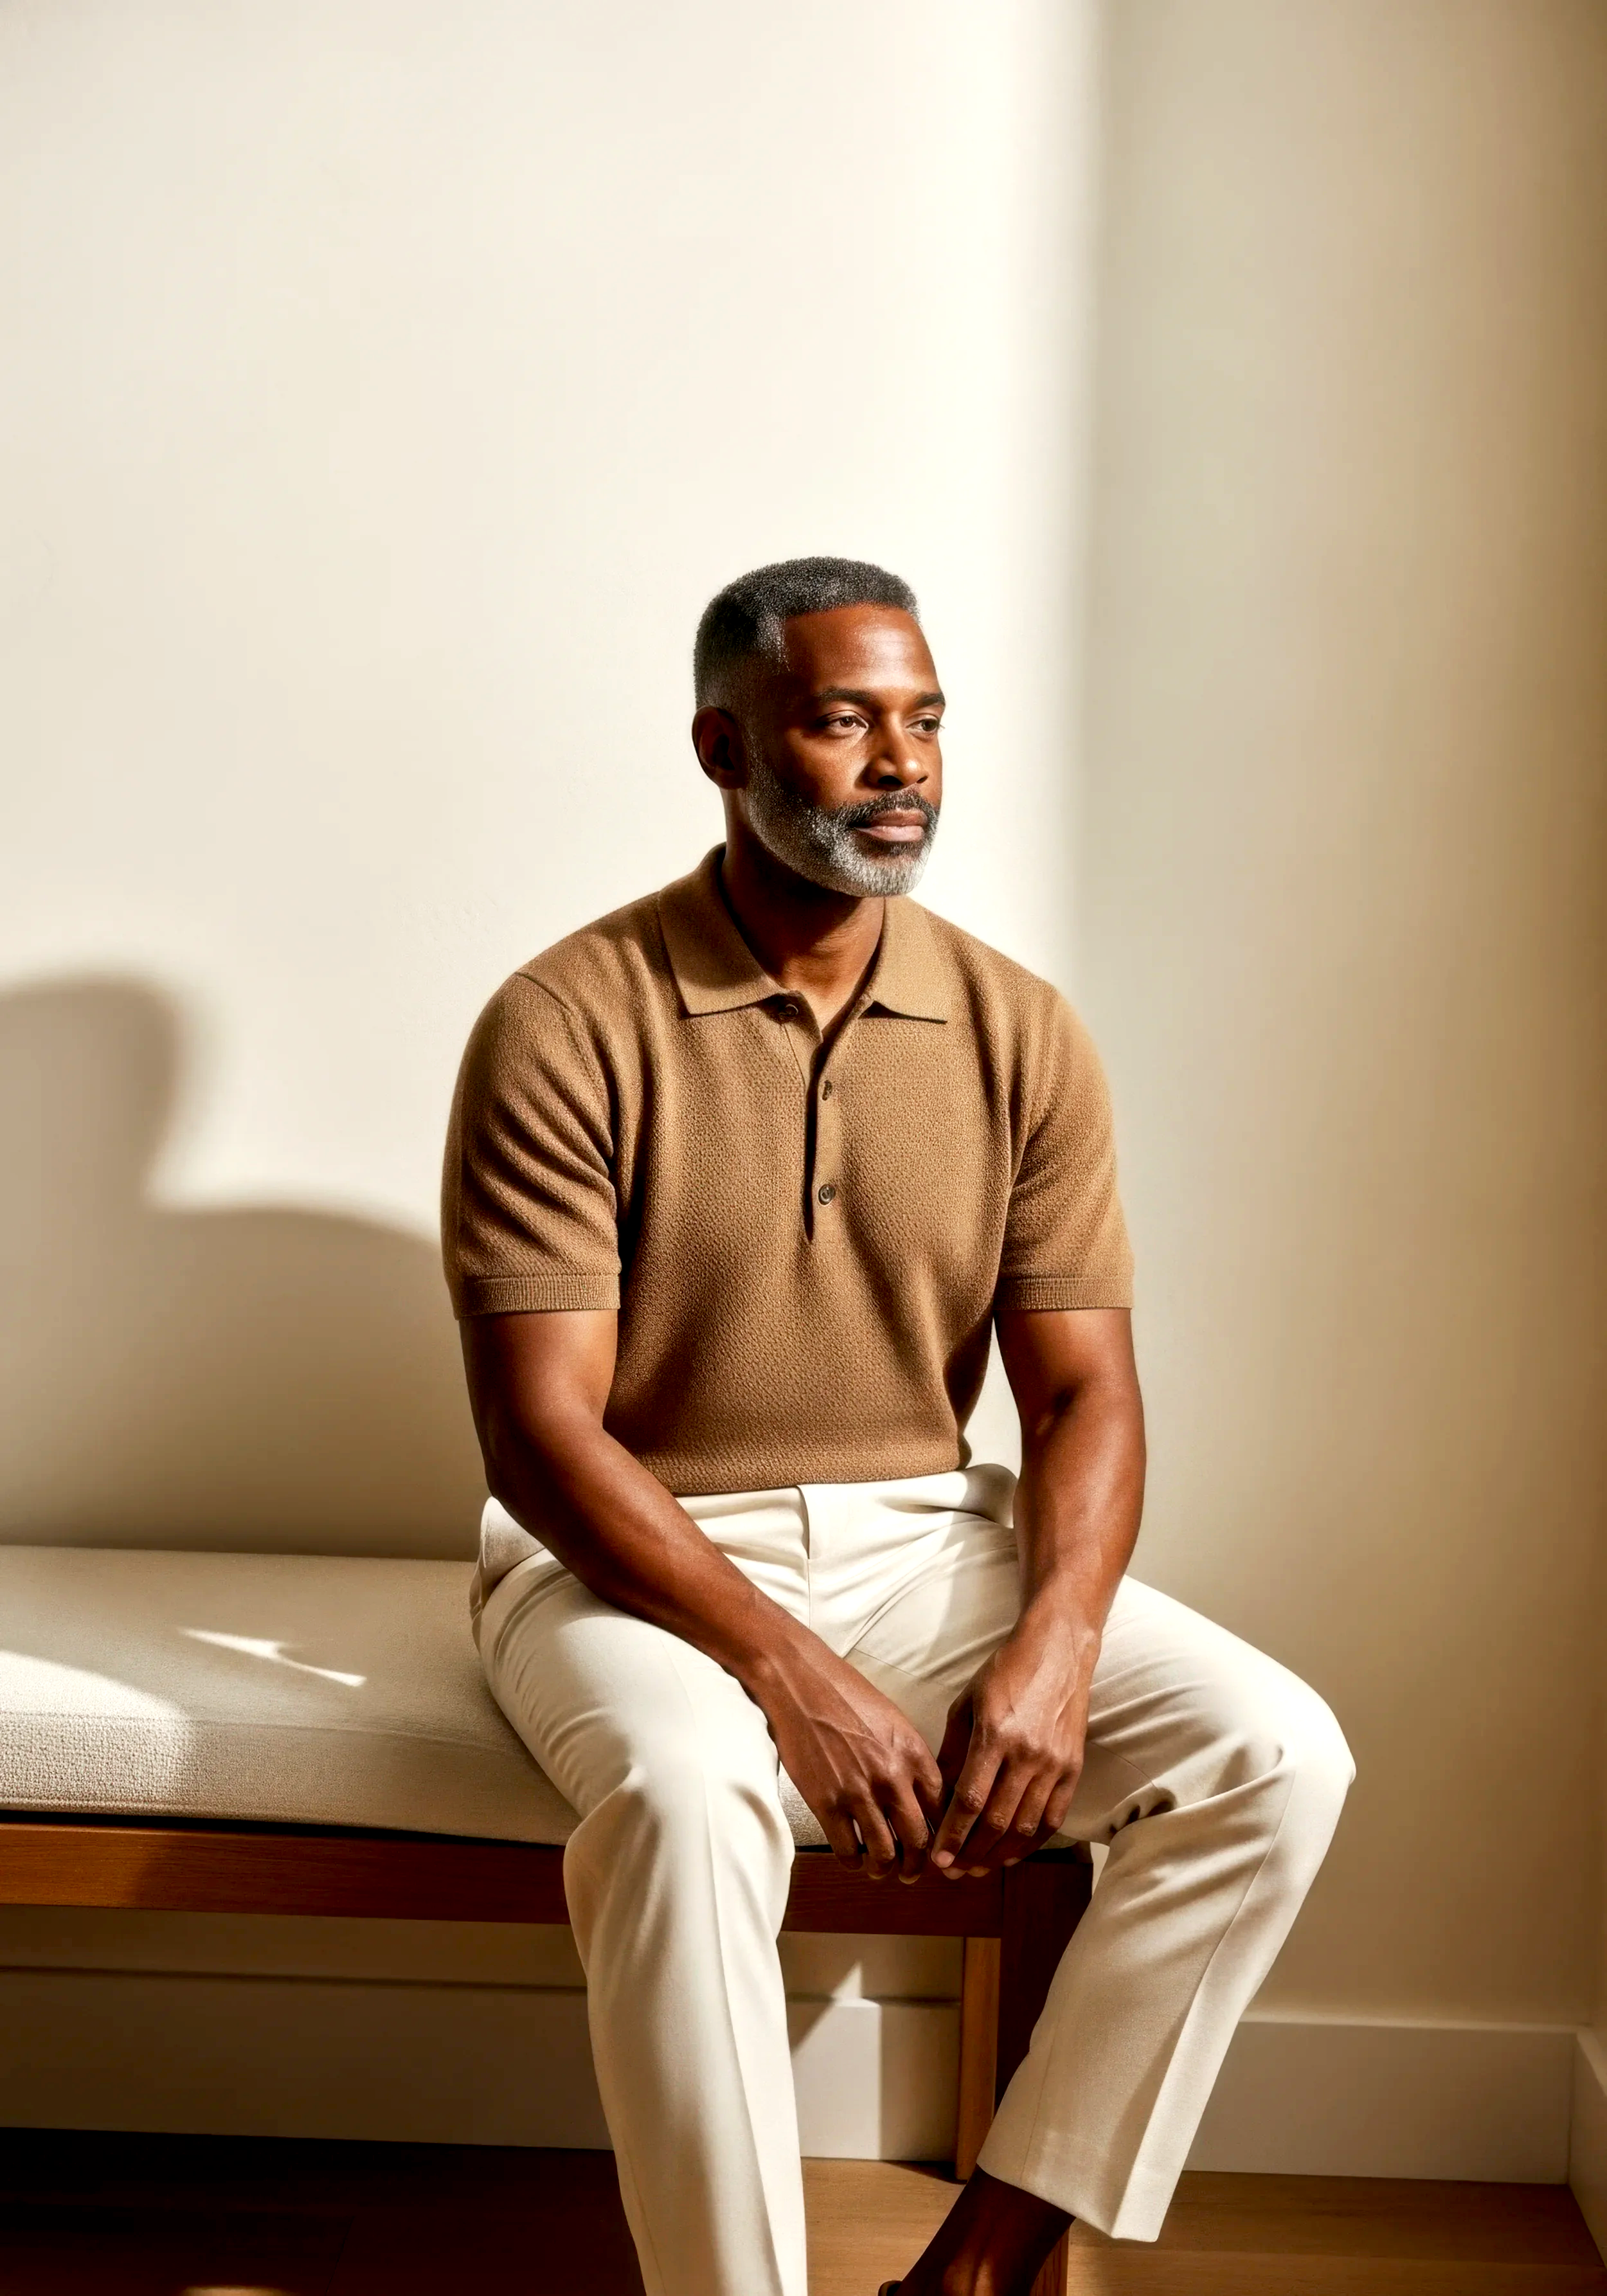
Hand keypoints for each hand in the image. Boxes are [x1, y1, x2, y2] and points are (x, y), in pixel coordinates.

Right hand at [753, 1635, 944, 1880]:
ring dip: (885, 1869)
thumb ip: (910, 1758)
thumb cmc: (845, 1695)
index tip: (937, 1845)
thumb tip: (921, 1795)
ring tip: (881, 1870)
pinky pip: (847, 1850)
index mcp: (914, 1753)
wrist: (800, 1683)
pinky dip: (853, 1862)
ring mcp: (858, 1792)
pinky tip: (853, 1859)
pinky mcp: (826, 1803)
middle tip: (912, 1872)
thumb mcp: (893, 1721)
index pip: (943, 1809)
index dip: (943, 1834)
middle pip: (918, 1840)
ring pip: (884, 1853)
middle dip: (918, 1864)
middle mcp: (892, 1777)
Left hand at [930, 1624, 1092, 1875]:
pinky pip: (1054, 1817)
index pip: (971, 1800)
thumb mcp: (966, 1703)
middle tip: (952, 1870)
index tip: (937, 1857)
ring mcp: (1054, 1763)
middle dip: (971, 1852)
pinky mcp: (1073, 1768)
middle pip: (997, 1821)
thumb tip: (938, 1796)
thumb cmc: (1004, 1673)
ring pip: (1026, 1826)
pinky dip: (1032, 1842)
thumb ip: (953, 1751)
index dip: (953, 1834)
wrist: (1058, 1651)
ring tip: (977, 1868)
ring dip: (998, 1854)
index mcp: (995, 1735)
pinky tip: (1011, 1853)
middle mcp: (1027, 1754)